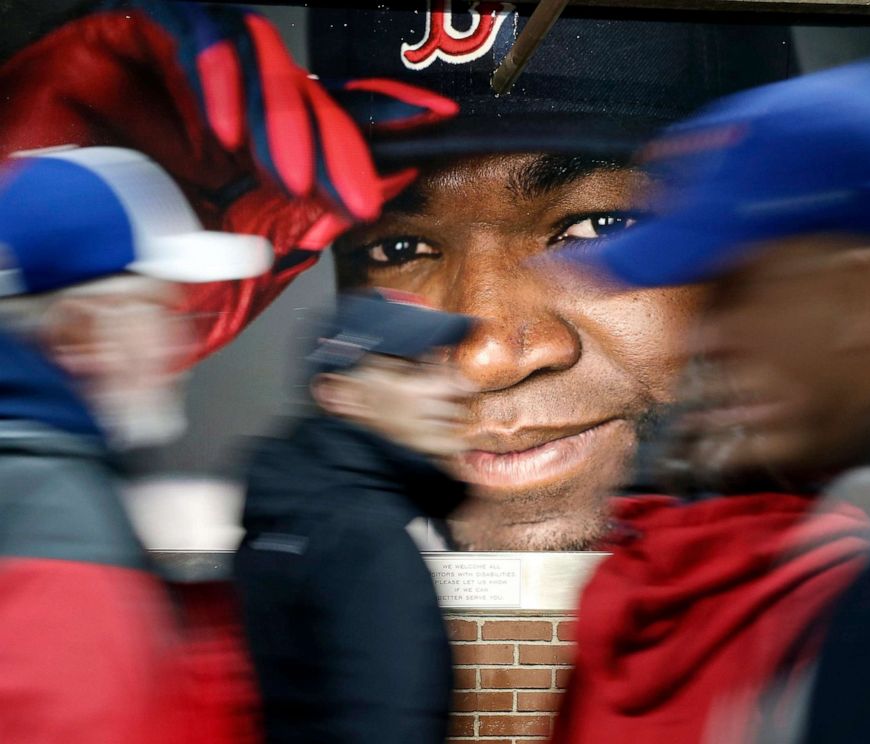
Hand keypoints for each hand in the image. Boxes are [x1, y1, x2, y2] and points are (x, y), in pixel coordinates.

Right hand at [0, 1, 456, 358]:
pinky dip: (215, 69)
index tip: (428, 129)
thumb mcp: (223, 278)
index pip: (325, 127)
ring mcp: (177, 76)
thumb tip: (351, 207)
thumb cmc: (106, 280)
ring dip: (286, 114)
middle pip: (304, 95)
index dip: (377, 121)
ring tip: (289, 171)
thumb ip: (286, 239)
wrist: (23, 274)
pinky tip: (224, 128)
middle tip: (358, 188)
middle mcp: (218, 112)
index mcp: (245, 163)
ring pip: (257, 57)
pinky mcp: (124, 38)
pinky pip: (187, 25)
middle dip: (341, 141)